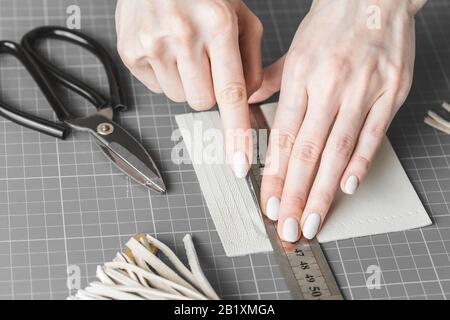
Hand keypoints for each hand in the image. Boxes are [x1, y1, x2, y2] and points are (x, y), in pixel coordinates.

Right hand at [115, 0, 263, 176]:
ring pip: (179, 98)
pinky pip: (156, 88)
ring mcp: (152, 45)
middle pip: (203, 102)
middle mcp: (182, 36)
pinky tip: (167, 51)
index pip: (231, 93)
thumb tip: (248, 99)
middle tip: (206, 65)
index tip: (239, 162)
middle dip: (209, 92)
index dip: (236, 132)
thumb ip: (252, 60)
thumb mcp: (241, 15)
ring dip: (187, 83)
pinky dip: (166, 76)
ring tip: (185, 52)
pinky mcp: (130, 52)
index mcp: (218, 25)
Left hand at [250, 0, 421, 241]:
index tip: (270, 203)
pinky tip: (347, 187)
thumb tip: (247, 101)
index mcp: (301, 76)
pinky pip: (372, 134)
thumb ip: (269, 79)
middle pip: (308, 151)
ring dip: (324, 190)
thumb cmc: (332, 23)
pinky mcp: (390, 93)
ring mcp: (361, 91)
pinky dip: (360, 162)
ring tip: (313, 219)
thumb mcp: (294, 48)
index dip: (276, 174)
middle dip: (296, 194)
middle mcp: (329, 86)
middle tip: (288, 226)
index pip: (283, 137)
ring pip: (337, 150)